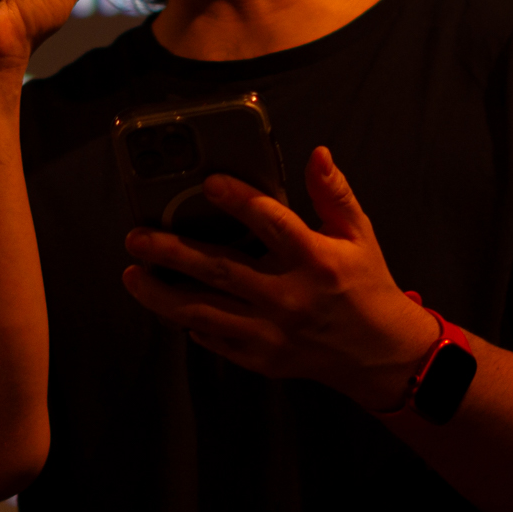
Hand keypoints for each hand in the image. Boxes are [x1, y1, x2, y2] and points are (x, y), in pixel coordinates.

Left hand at [122, 146, 441, 410]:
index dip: (239, 200)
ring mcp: (272, 332)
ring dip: (162, 294)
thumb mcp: (359, 234)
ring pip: (204, 311)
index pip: (272, 223)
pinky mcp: (261, 358)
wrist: (380, 355)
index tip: (209, 182)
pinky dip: (187, 322)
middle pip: (221, 270)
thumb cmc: (366, 285)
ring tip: (132, 274)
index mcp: (316, 259)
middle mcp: (289, 297)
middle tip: (137, 237)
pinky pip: (214, 339)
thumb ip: (333, 193)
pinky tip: (165, 304)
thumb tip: (317, 153)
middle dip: (172, 252)